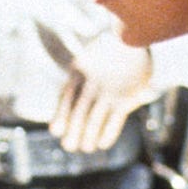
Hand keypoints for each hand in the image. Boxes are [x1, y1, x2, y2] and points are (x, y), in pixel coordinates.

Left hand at [51, 34, 153, 152]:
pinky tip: (102, 144)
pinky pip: (114, 120)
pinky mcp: (126, 97)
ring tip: (85, 148)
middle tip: (69, 146)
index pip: (65, 99)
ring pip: (94, 119)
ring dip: (88, 136)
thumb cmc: (105, 54)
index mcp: (77, 73)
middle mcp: (90, 84)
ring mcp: (108, 91)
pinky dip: (107, 134)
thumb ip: (76, 82)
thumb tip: (66, 107)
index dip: (60, 116)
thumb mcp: (84, 62)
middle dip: (73, 132)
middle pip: (78, 112)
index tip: (55, 131)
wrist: (132, 40)